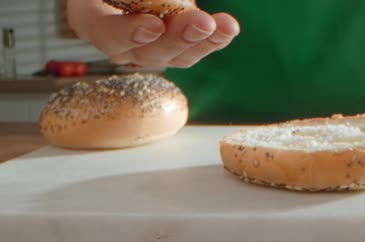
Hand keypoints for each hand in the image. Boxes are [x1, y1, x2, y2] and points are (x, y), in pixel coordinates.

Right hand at [67, 0, 239, 67]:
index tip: (152, 26)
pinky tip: (227, 29)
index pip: (103, 31)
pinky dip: (214, 39)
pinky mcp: (174, 48)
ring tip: (224, 27)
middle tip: (200, 23)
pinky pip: (194, 49)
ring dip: (202, 42)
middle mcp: (119, 40)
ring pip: (175, 56)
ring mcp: (148, 48)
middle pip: (146, 51)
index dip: (126, 33)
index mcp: (90, 17)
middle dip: (177, 38)